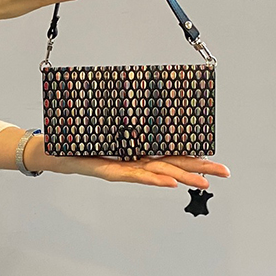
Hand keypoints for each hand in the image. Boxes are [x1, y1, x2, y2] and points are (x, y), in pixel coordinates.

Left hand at [21, 135, 230, 188]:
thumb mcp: (104, 122)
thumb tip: (138, 94)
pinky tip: (168, 181)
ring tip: (203, 180)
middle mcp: (130, 161)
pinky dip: (150, 178)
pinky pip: (130, 173)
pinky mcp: (105, 169)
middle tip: (223, 171)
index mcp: (134, 150)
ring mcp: (120, 167)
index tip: (213, 155)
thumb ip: (122, 115)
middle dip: (197, 168)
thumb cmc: (78, 137)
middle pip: (168, 165)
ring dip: (180, 176)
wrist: (52, 150)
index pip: (167, 153)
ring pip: (155, 172)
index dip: (190, 154)